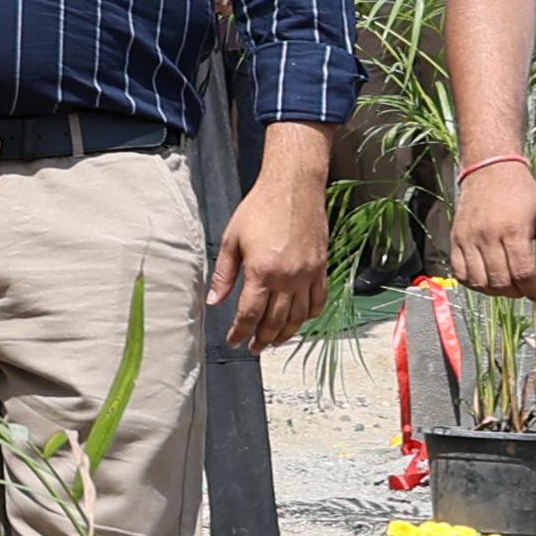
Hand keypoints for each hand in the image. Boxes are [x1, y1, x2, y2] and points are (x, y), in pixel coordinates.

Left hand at [205, 166, 333, 354]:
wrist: (293, 187)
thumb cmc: (260, 208)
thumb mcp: (232, 240)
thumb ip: (223, 274)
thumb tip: (213, 300)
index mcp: (262, 272)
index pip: (249, 314)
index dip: (239, 332)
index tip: (233, 341)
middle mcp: (288, 278)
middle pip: (275, 322)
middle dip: (262, 339)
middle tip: (253, 347)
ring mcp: (308, 275)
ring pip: (299, 317)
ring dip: (285, 333)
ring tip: (273, 340)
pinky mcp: (322, 267)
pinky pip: (319, 300)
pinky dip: (309, 316)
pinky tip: (300, 320)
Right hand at [453, 154, 535, 299]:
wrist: (490, 170)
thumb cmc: (523, 194)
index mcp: (514, 230)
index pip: (523, 274)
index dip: (534, 292)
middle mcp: (488, 235)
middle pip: (500, 282)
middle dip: (517, 293)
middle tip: (526, 289)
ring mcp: (468, 238)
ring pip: (479, 282)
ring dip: (496, 292)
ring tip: (508, 286)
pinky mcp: (455, 239)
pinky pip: (460, 274)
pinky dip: (473, 284)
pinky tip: (487, 280)